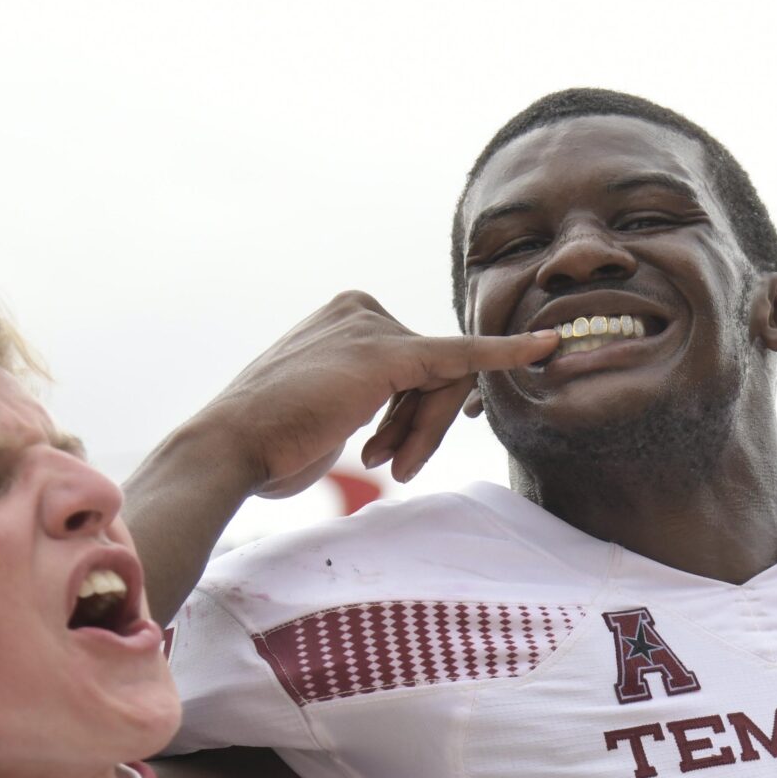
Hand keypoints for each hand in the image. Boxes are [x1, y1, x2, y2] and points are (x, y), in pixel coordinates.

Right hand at [189, 292, 556, 493]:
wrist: (232, 447)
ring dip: (421, 435)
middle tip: (395, 467)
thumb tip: (391, 414)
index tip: (417, 443)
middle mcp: (361, 309)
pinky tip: (544, 348)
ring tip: (385, 465)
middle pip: (433, 370)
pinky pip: (462, 356)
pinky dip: (507, 353)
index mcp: (345, 317)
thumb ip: (362, 395)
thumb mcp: (322, 407)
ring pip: (442, 381)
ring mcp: (374, 327)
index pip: (411, 363)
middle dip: (422, 426)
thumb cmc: (269, 442)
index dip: (422, 409)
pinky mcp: (388, 354)